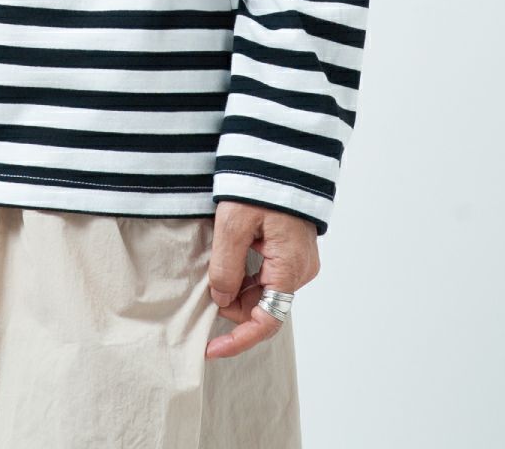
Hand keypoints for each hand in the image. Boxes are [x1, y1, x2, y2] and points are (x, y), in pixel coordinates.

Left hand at [205, 199, 319, 358]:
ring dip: (236, 286)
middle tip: (204, 287)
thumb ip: (226, 267)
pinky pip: (267, 273)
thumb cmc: (259, 185)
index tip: (210, 349)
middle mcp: (300, 269)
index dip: (238, 339)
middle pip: (262, 307)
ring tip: (214, 263)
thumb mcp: (233, 226)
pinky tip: (228, 256)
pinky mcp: (291, 248)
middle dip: (231, 305)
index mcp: (290, 269)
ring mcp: (298, 259)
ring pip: (262, 290)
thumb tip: (222, 300)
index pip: (267, 322)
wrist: (281, 154)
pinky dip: (245, 272)